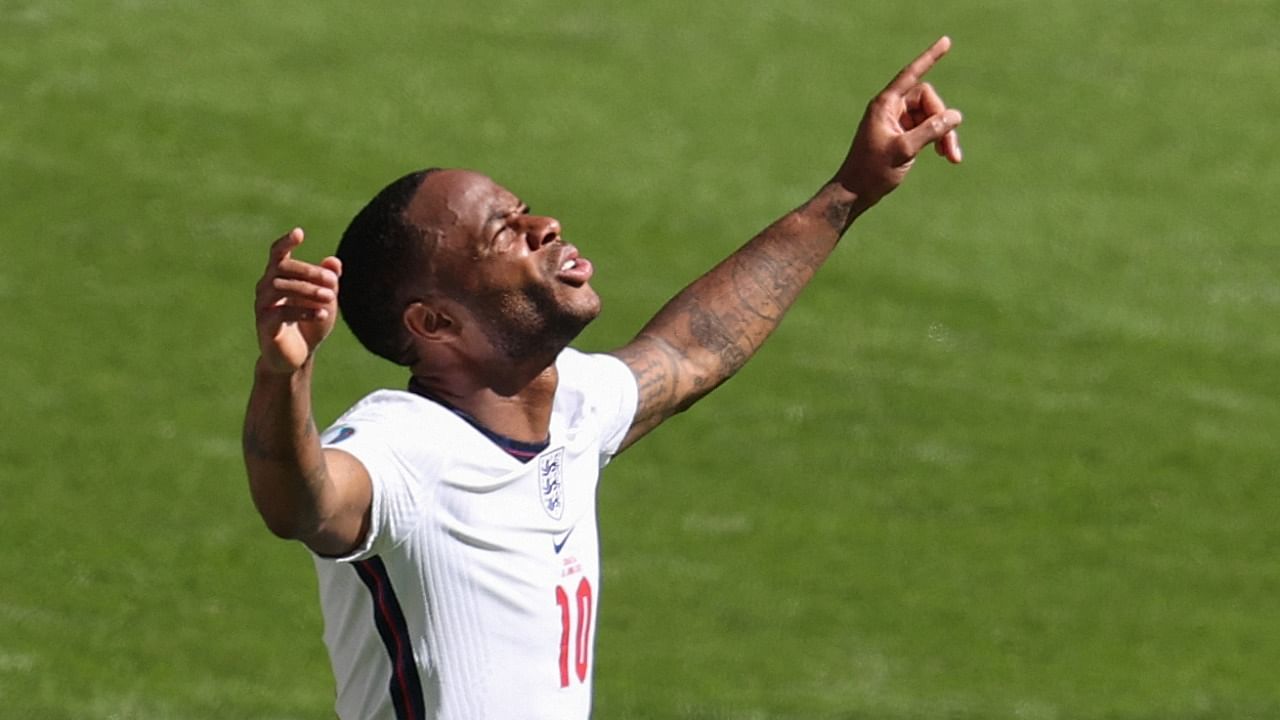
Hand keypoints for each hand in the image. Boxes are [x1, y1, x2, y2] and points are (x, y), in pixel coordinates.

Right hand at [254, 228, 341, 373]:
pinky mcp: (264, 325)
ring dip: (307, 290)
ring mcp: (262, 306)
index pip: (277, 253)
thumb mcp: (326, 301)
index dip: (286, 242)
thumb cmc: (310, 323)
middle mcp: (265, 287)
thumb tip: (335, 262)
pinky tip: (322, 314)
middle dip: (309, 272)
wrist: (297, 356)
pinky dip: (303, 310)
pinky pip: (280, 312)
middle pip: (281, 268)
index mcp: (279, 276)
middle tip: (332, 281)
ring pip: (278, 287)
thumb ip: (329, 282)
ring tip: (329, 298)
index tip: (299, 232)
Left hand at [834, 36, 963, 210]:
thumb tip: (955, 115)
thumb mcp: (905, 150)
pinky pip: (926, 128)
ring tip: (952, 158)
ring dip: (944, 134)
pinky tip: (945, 157)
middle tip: (951, 149)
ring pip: (930, 116)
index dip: (930, 58)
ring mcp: (896, 121)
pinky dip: (937, 140)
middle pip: (928, 101)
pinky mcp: (901, 135)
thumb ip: (930, 130)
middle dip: (943, 121)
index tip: (947, 41)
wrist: (855, 193)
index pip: (911, 75)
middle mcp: (890, 109)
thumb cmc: (873, 171)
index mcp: (885, 105)